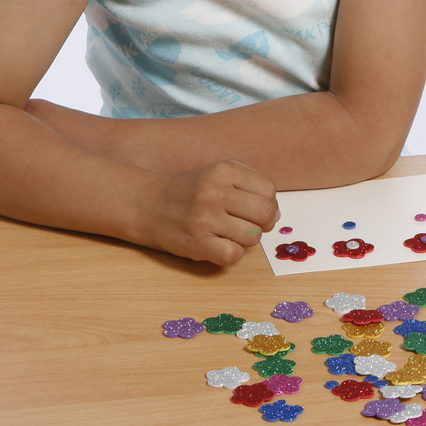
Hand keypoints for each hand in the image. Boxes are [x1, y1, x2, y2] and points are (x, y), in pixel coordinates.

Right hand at [131, 161, 279, 264]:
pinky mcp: (195, 243)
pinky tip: (219, 244)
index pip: (269, 189)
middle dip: (264, 222)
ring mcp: (204, 218)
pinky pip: (233, 255)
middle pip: (266, 213)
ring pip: (252, 236)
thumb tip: (278, 213)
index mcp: (224, 170)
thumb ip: (252, 185)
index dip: (269, 201)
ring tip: (229, 233)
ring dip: (246, 239)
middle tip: (249, 224)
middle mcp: (214, 192)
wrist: (147, 204)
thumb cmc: (191, 191)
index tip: (254, 208)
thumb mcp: (220, 173)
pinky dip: (232, 253)